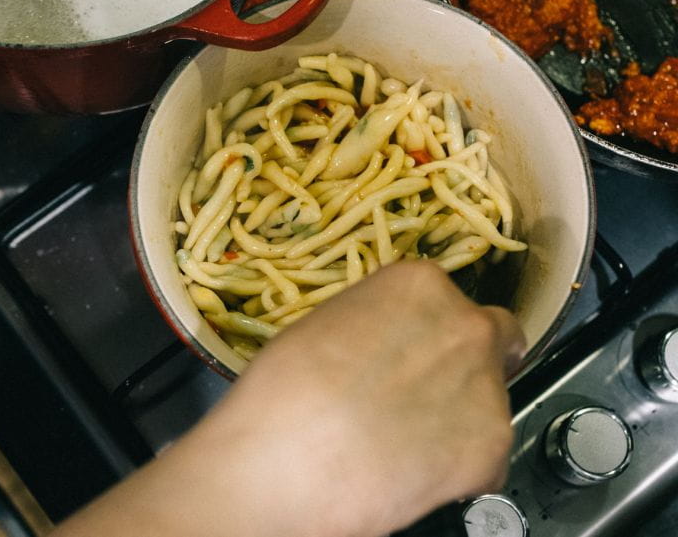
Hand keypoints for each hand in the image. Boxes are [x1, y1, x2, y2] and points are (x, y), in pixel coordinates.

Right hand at [52, 261, 525, 536]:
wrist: (277, 475)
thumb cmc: (269, 398)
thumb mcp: (305, 333)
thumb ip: (355, 319)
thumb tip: (367, 330)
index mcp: (408, 282)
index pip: (439, 281)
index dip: (421, 315)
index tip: (406, 336)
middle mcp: (458, 322)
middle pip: (480, 327)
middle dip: (451, 348)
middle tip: (405, 382)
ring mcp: (479, 382)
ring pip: (488, 379)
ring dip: (456, 396)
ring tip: (397, 428)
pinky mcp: (487, 442)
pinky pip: (484, 436)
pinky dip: (457, 446)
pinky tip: (408, 460)